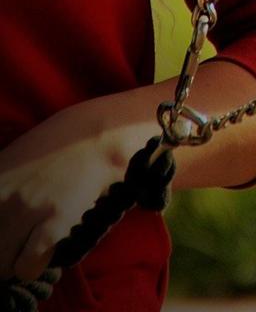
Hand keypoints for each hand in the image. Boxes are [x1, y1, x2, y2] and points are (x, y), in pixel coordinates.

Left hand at [0, 128, 125, 281]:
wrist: (99, 136)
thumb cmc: (58, 146)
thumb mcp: (13, 160)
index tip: (6, 232)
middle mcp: (0, 195)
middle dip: (2, 251)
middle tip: (18, 241)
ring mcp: (25, 209)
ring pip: (1, 266)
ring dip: (15, 261)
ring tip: (32, 243)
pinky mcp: (51, 222)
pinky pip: (26, 268)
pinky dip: (34, 265)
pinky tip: (46, 246)